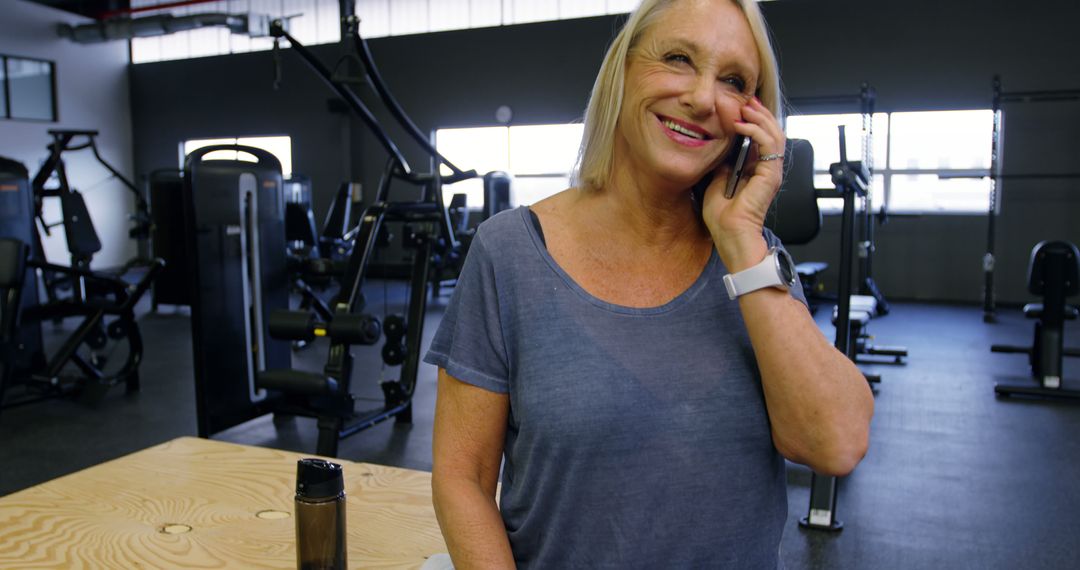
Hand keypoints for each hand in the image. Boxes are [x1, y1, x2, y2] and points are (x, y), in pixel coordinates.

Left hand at [701, 97, 785, 270]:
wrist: (729, 233)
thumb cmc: (723, 216)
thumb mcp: (717, 180)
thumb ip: (722, 163)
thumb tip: (720, 144)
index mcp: (756, 170)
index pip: (761, 137)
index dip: (753, 119)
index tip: (739, 104)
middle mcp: (767, 169)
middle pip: (771, 131)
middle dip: (758, 112)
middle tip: (745, 98)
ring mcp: (771, 171)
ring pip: (774, 133)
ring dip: (759, 117)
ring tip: (744, 105)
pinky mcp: (771, 174)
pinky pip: (769, 144)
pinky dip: (756, 130)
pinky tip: (741, 124)